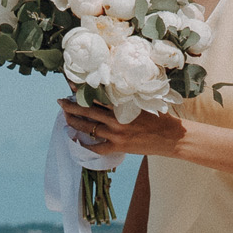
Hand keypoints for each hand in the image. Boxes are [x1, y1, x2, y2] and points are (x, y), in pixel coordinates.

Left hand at [59, 98, 182, 158]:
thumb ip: (125, 99)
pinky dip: (86, 145)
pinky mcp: (119, 146)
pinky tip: (77, 141)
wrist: (172, 137)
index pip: (97, 95)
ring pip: (88, 128)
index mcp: (123, 105)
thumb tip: (107, 91)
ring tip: (66, 118)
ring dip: (75, 123)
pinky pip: (97, 147)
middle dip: (72, 106)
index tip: (70, 85)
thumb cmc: (159, 118)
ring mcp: (117, 134)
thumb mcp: (142, 103)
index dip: (83, 91)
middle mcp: (117, 118)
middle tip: (61, 102)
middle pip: (88, 111)